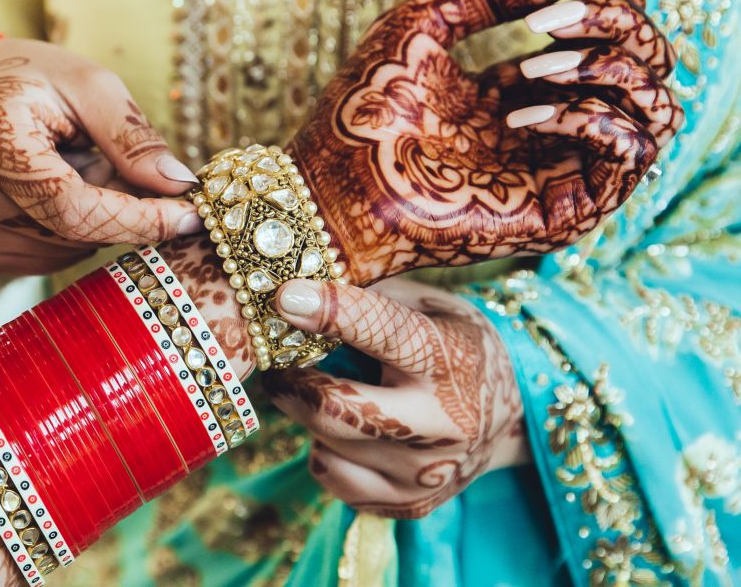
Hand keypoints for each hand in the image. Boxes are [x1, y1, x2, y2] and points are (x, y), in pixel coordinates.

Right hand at [0, 38, 201, 275]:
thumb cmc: (28, 78)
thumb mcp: (88, 84)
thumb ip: (132, 138)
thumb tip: (179, 186)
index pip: (74, 210)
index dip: (138, 220)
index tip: (191, 217)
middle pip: (76, 234)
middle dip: (122, 210)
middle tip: (129, 167)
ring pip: (68, 250)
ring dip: (95, 217)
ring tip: (80, 165)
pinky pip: (50, 257)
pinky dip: (72, 230)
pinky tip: (60, 187)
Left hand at [263, 278, 523, 518]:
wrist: (512, 423)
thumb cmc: (457, 347)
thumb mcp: (434, 306)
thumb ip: (377, 297)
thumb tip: (305, 285)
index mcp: (450, 359)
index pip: (386, 333)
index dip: (332, 313)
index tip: (285, 296)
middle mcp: (442, 422)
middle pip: (337, 409)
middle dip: (291, 382)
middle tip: (275, 360)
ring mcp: (426, 471)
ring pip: (326, 443)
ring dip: (307, 412)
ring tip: (318, 390)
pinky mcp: (409, 503)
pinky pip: (331, 476)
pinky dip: (322, 447)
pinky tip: (343, 429)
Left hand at [289, 0, 679, 283]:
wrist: (331, 184)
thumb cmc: (363, 108)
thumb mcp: (423, 24)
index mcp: (522, 93)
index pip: (611, 42)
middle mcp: (552, 133)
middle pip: (646, 69)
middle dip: (616, 26)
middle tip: (548, 21)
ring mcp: (560, 173)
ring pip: (654, 112)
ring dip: (606, 71)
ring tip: (531, 66)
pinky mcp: (560, 213)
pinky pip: (630, 160)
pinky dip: (595, 119)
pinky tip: (526, 109)